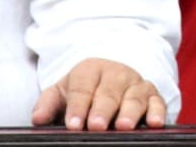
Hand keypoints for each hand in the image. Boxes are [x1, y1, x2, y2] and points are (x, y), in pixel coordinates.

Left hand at [32, 58, 167, 130]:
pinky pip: (157, 102)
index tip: (73, 124)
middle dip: (102, 109)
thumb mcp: (63, 92)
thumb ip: (48, 105)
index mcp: (90, 70)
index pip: (82, 87)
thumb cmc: (84, 89)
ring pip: (134, 96)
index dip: (77, 106)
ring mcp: (136, 84)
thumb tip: (38, 119)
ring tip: (122, 126)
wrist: (111, 76)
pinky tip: (155, 123)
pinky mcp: (153, 95)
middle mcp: (116, 74)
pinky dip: (157, 112)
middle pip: (109, 91)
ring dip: (129, 112)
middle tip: (96, 125)